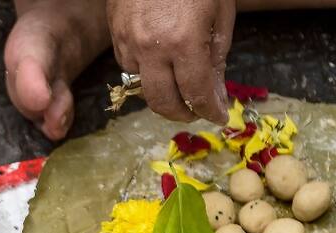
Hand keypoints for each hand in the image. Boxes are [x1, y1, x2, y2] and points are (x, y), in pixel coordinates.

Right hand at [108, 0, 234, 123]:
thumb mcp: (220, 12)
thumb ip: (216, 56)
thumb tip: (215, 91)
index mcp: (184, 42)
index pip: (196, 94)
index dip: (210, 111)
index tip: (218, 116)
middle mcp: (152, 48)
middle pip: (162, 103)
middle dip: (182, 114)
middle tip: (196, 110)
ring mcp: (129, 41)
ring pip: (142, 86)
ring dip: (162, 91)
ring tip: (179, 82)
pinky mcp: (116, 34)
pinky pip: (128, 65)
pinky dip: (145, 71)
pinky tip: (159, 60)